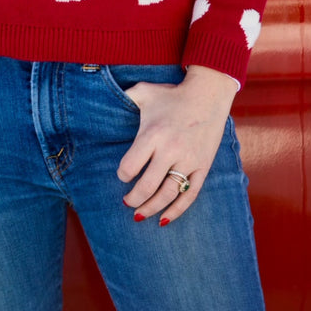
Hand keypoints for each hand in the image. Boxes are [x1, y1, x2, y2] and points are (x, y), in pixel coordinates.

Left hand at [117, 65, 237, 224]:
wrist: (208, 95)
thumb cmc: (171, 95)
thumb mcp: (144, 91)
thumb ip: (123, 97)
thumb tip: (102, 98)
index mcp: (153, 134)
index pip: (130, 166)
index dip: (122, 175)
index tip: (122, 176)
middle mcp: (170, 150)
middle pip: (147, 186)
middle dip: (133, 199)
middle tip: (127, 202)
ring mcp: (188, 160)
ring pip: (167, 194)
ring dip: (151, 208)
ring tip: (139, 215)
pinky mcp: (202, 166)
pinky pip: (190, 195)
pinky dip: (177, 210)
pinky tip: (164, 219)